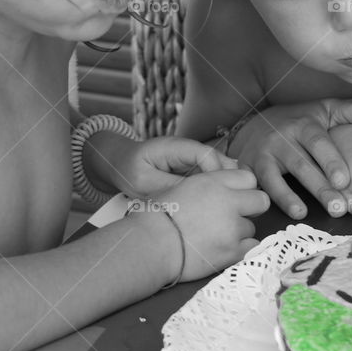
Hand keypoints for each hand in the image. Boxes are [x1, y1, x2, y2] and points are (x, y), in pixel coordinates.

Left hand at [92, 134, 236, 198]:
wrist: (118, 163)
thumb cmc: (128, 170)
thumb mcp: (143, 182)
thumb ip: (168, 187)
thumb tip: (194, 197)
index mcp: (174, 147)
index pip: (205, 154)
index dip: (216, 173)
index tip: (218, 194)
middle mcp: (187, 149)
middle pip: (218, 158)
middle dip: (228, 177)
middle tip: (233, 200)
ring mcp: (191, 157)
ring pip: (218, 166)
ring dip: (225, 183)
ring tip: (230, 203)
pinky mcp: (191, 168)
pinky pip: (210, 175)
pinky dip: (217, 187)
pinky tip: (220, 203)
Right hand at [156, 168, 268, 280]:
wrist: (149, 245)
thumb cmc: (156, 216)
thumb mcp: (182, 187)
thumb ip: (209, 185)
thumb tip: (223, 190)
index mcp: (213, 182)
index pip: (248, 178)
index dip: (243, 188)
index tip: (235, 196)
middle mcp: (228, 202)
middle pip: (261, 200)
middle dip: (251, 207)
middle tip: (235, 216)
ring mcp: (232, 228)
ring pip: (252, 227)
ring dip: (239, 232)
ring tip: (216, 236)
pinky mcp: (231, 251)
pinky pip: (251, 247)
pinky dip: (240, 249)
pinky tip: (223, 249)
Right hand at [230, 99, 351, 218]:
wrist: (257, 122)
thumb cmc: (300, 121)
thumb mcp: (324, 110)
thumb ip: (348, 112)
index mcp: (303, 126)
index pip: (318, 143)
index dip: (330, 162)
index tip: (343, 181)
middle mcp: (280, 139)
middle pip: (301, 165)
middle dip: (319, 188)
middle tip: (337, 208)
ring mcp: (261, 155)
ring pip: (273, 178)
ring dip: (286, 197)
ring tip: (301, 214)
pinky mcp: (246, 168)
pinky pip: (252, 185)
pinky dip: (259, 198)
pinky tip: (266, 212)